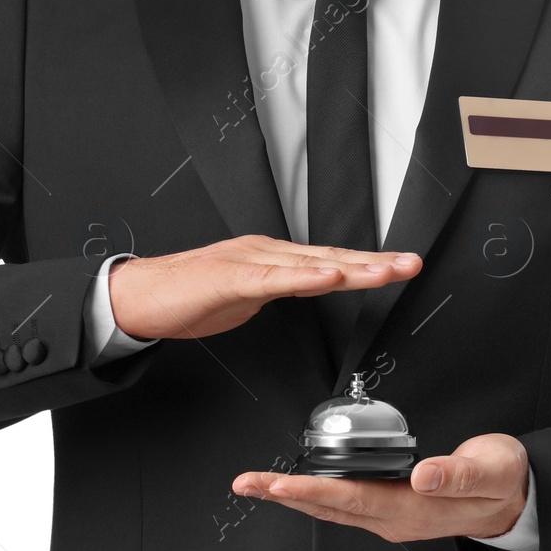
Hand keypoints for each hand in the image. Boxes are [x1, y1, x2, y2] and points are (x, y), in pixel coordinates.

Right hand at [107, 235, 421, 341]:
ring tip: (384, 271)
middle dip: (373, 262)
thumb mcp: (244, 298)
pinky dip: (304, 278)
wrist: (139, 297)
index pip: (328, 261)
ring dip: (350, 267)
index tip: (400, 266)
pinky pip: (273, 279)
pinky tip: (329, 277)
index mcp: (270, 259)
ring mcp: (248, 262)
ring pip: (309, 264)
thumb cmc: (186, 298)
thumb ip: (274, 290)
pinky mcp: (229, 278)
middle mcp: (265, 253)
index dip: (366, 264)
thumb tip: (300, 290)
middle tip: (412, 263)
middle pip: (329, 257)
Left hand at [232, 433, 529, 543]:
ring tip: (259, 486)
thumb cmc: (505, 481)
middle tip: (246, 483)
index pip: (353, 499)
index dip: (312, 490)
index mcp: (416, 509)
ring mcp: (393, 518)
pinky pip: (345, 506)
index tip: (278, 482)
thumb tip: (423, 475)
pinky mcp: (393, 509)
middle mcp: (397, 519)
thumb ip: (459, 474)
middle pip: (331, 508)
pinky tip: (298, 488)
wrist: (519, 500)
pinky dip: (315, 495)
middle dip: (285, 495)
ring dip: (293, 497)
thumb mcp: (492, 470)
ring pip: (333, 510)